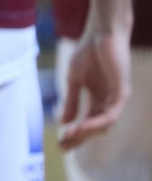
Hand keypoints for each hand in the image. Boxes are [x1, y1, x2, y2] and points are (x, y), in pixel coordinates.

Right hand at [58, 26, 131, 149]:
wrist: (101, 34)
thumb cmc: (88, 52)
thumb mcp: (74, 79)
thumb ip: (72, 100)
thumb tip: (64, 122)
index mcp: (97, 98)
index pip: (86, 121)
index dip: (74, 133)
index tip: (59, 144)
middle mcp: (108, 101)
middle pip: (95, 127)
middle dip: (79, 138)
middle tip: (63, 147)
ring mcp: (116, 98)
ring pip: (105, 124)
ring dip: (87, 132)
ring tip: (70, 136)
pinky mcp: (122, 92)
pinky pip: (110, 114)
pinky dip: (96, 121)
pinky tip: (82, 125)